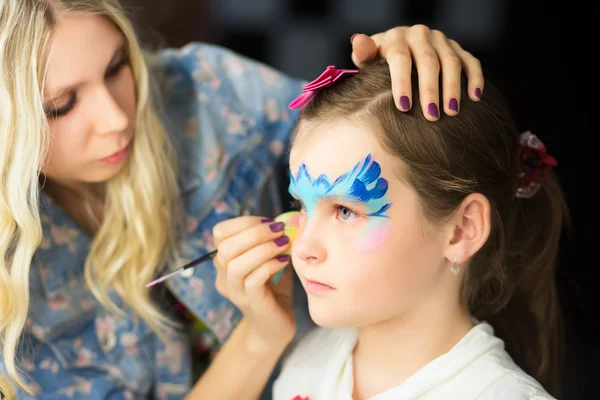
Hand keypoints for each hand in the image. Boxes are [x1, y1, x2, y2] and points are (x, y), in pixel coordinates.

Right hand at [212, 216, 294, 350]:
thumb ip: (274, 239)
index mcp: (224, 260)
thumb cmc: (275, 287)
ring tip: (283, 244)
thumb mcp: (272, 257)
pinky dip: (269, 266)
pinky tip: (284, 261)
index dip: (244, 222)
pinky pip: (252, 280)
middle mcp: (223, 276)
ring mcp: (235, 291)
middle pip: (226, 247)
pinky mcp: (250, 303)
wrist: (277, 324)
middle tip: (279, 230)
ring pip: (236, 264)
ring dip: (262, 249)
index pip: (220, 232)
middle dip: (255, 233)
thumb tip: (290, 218)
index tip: (269, 223)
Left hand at [351, 25, 483, 120]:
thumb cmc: (378, 63)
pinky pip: (470, 61)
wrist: (395, 50)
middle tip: (432, 116)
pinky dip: (475, 78)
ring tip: (452, 112)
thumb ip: (363, 54)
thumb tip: (359, 42)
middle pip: (428, 61)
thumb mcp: (367, 59)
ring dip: (453, 87)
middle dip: (430, 90)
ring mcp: (441, 40)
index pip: (400, 58)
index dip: (402, 82)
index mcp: (396, 38)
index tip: (404, 107)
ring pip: (451, 62)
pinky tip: (475, 97)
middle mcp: (420, 35)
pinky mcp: (457, 48)